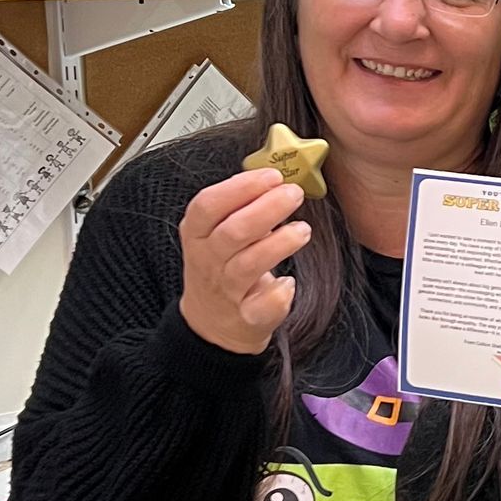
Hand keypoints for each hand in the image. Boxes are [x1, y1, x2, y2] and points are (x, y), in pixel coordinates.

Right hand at [177, 168, 309, 354]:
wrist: (212, 324)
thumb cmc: (221, 267)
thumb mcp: (215, 232)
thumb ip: (239, 206)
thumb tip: (276, 177)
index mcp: (197, 233)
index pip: (208, 205)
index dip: (240, 187)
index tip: (272, 176)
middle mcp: (208, 261)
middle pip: (233, 232)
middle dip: (267, 209)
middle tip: (294, 194)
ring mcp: (226, 291)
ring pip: (249, 265)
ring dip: (280, 244)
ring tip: (303, 230)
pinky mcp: (246, 317)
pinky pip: (263, 305)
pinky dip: (279, 292)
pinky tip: (289, 281)